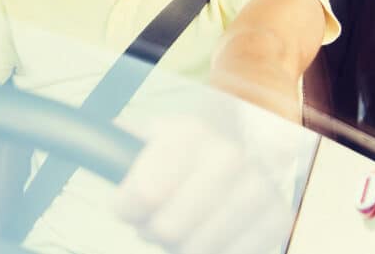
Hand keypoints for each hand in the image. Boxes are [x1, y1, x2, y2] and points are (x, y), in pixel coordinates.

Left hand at [115, 110, 308, 253]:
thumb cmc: (177, 153)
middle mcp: (228, 156)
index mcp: (188, 133)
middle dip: (152, 231)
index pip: (143, 194)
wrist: (236, 148)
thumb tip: (94, 147)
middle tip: (156, 221)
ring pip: (196, 249)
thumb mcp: (145, 137)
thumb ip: (114, 145)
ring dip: (181, 246)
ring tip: (183, 226)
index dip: (126, 209)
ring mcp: (258, 188)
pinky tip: (209, 237)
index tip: (127, 207)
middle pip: (168, 229)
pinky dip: (213, 252)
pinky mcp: (280, 220)